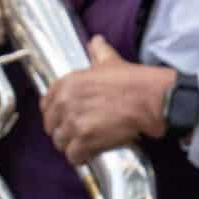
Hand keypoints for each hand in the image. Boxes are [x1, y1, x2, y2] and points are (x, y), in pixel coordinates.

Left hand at [40, 37, 175, 165]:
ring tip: (87, 144)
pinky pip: (74, 156)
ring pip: (61, 142)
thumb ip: (99, 52)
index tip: (67, 119)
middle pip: (52, 127)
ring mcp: (74, 122)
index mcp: (67, 83)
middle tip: (81, 133)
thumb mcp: (113, 61)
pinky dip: (82, 157)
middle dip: (65, 131)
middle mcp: (65, 102)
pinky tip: (92, 154)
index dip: (57, 114)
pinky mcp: (84, 140)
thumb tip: (96, 41)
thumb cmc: (135, 81)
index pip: (46, 105)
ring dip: (73, 146)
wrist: (153, 99)